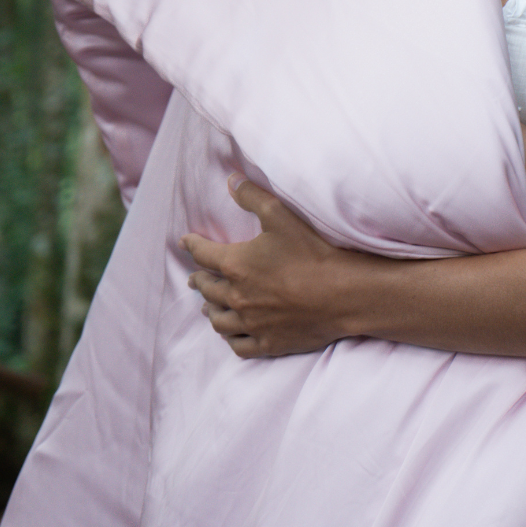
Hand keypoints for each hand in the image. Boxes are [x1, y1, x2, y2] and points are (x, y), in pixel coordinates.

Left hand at [179, 175, 368, 357]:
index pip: (203, 254)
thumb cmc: (311, 253)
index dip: (192, 245)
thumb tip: (231, 181)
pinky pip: (239, 345)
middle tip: (195, 279)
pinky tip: (232, 334)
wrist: (341, 294)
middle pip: (208, 290)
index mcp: (235, 265)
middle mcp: (237, 297)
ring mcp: (252, 323)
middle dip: (199, 281)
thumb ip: (253, 197)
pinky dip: (231, 338)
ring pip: (219, 321)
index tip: (184, 242)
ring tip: (208, 307)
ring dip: (211, 311)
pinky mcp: (268, 343)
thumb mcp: (281, 216)